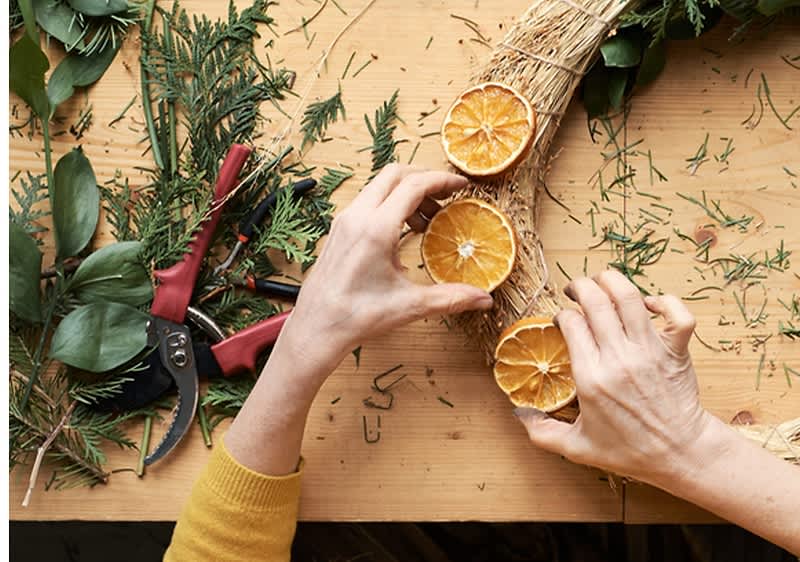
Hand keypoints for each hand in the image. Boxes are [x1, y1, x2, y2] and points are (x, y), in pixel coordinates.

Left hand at [280, 164, 493, 375]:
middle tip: (445, 196)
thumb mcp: (409, 305)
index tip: (460, 185)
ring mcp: (343, 221)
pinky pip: (366, 202)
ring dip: (406, 193)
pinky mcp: (338, 230)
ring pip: (378, 186)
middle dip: (424, 179)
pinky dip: (389, 205)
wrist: (317, 328)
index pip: (414, 184)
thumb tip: (483, 299)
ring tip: (426, 220)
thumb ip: (450, 298)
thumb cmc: (355, 316)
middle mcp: (356, 216)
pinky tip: (401, 232)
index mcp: (375, 228)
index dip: (442, 180)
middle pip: (394, 174)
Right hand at [515, 270, 713, 484]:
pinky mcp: (676, 350)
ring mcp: (650, 351)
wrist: (680, 454)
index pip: (572, 323)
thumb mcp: (577, 447)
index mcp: (591, 377)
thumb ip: (542, 432)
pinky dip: (664, 301)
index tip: (563, 321)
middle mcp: (619, 358)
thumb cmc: (630, 451)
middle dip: (581, 286)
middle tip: (575, 290)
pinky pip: (677, 313)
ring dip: (613, 281)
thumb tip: (518, 414)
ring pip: (631, 298)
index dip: (563, 315)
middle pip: (597, 301)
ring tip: (603, 281)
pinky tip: (650, 304)